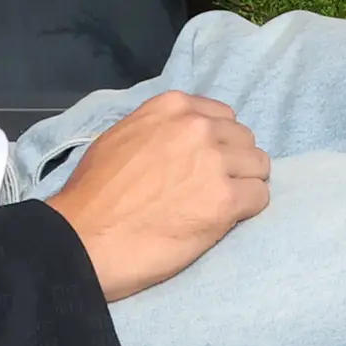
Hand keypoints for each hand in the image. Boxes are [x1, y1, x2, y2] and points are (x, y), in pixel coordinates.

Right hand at [44, 93, 269, 302]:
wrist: (85, 239)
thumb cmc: (93, 194)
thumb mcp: (122, 137)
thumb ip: (161, 129)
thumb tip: (183, 139)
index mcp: (172, 107)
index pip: (223, 117)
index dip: (218, 143)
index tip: (205, 164)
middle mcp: (197, 127)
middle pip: (244, 140)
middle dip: (233, 163)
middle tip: (211, 189)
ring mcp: (214, 162)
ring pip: (258, 167)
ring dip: (244, 186)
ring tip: (218, 207)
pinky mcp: (225, 200)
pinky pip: (260, 197)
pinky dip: (247, 210)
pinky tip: (222, 221)